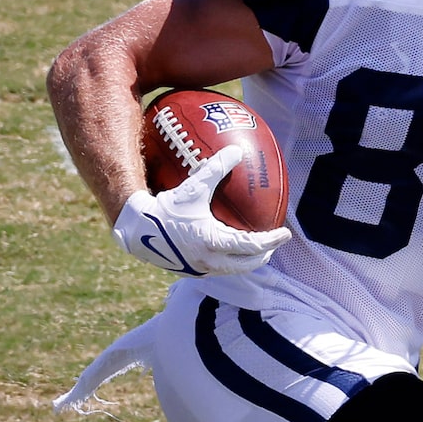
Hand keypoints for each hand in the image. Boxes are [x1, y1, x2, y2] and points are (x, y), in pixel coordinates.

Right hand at [113, 140, 291, 276]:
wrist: (137, 230)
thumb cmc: (166, 207)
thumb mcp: (193, 187)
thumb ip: (216, 168)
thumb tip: (236, 150)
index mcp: (213, 242)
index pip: (252, 246)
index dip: (271, 241)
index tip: (285, 233)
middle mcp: (209, 260)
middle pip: (247, 264)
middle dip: (263, 255)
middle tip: (273, 244)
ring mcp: (200, 268)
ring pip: (232, 269)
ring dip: (247, 261)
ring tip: (255, 249)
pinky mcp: (190, 271)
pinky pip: (217, 269)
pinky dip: (229, 262)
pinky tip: (228, 251)